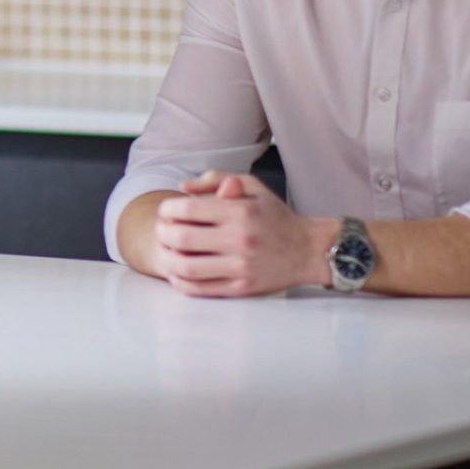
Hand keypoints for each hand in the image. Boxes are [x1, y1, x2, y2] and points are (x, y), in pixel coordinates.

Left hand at [151, 171, 322, 297]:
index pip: (187, 210)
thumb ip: (216, 179)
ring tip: (166, 252)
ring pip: (187, 268)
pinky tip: (177, 273)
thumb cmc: (275, 215)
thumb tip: (182, 188)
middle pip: (181, 239)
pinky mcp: (242, 288)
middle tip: (161, 231)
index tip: (166, 211)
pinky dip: (181, 282)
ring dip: (168, 260)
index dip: (167, 209)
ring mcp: (241, 267)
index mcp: (240, 212)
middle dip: (162, 234)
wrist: (308, 250)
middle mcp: (240, 240)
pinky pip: (201, 289)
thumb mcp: (252, 186)